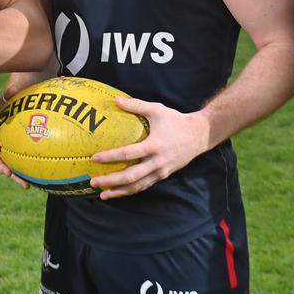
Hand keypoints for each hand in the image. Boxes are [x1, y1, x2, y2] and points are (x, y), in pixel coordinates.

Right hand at [0, 84, 30, 188]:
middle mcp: (1, 133)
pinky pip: (25, 161)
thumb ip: (14, 88)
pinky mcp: (23, 147)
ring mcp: (11, 142)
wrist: (36, 86)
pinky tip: (42, 181)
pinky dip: (31, 171)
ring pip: (9, 161)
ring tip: (26, 185)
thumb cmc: (27, 85)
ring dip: (15, 174)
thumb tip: (10, 91)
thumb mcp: (20, 83)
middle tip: (8, 173)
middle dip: (0, 165)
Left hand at [89, 97, 211, 199]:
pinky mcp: (163, 175)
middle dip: (111, 181)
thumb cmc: (176, 121)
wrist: (199, 135)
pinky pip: (144, 185)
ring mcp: (160, 171)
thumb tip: (116, 99)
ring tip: (103, 194)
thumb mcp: (156, 110)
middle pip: (130, 176)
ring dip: (119, 191)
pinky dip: (131, 190)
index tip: (94, 158)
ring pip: (137, 186)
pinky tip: (119, 192)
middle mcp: (157, 162)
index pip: (128, 153)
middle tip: (94, 182)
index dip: (110, 157)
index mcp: (154, 145)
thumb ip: (136, 105)